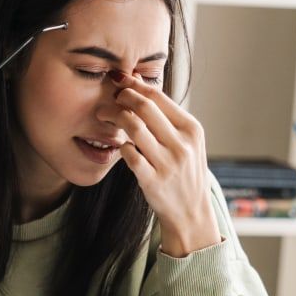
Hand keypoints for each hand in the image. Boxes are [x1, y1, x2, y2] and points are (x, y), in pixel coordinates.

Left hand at [109, 70, 220, 256]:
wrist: (191, 212)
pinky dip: (120, 145)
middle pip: (145, 107)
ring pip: (134, 128)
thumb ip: (169, 119)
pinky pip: (129, 155)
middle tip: (110, 97)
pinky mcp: (153, 181)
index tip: (121, 82)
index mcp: (192, 130)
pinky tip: (118, 144)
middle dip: (122, 97)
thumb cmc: (185, 173)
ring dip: (114, 116)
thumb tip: (140, 88)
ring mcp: (168, 164)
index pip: (159, 97)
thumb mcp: (189, 143)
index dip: (135, 86)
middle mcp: (182, 145)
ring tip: (103, 115)